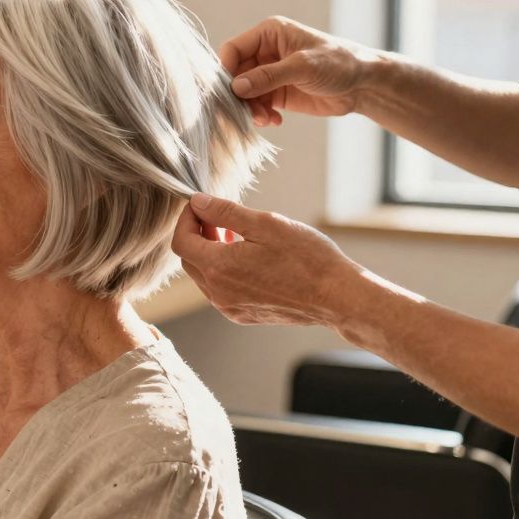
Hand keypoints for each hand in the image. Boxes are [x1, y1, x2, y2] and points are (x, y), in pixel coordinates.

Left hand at [170, 194, 364, 328]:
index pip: (181, 241)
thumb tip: (198, 202)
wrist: (338, 297)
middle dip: (197, 234)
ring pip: (203, 275)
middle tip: (218, 217)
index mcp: (219, 268)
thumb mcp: (266, 224)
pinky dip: (223, 270)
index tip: (201, 205)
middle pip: (189, 259)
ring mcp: (230, 307)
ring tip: (235, 234)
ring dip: (210, 252)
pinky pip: (220, 290)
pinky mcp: (243, 315)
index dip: (186, 219)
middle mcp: (218, 293)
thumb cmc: (307, 258)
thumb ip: (224, 212)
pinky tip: (247, 257)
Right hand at [219, 16, 387, 126]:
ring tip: (264, 119)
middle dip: (239, 95)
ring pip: (244, 93)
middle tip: (247, 112)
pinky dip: (260, 115)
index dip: (226, 70)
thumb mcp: (303, 66)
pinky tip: (274, 120)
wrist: (363, 85)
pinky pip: (256, 105)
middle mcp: (265, 52)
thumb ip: (268, 76)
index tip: (229, 92)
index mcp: (268, 34)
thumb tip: (236, 87)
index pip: (233, 50)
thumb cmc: (339, 63)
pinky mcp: (277, 93)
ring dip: (249, 108)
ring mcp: (270, 74)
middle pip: (235, 74)